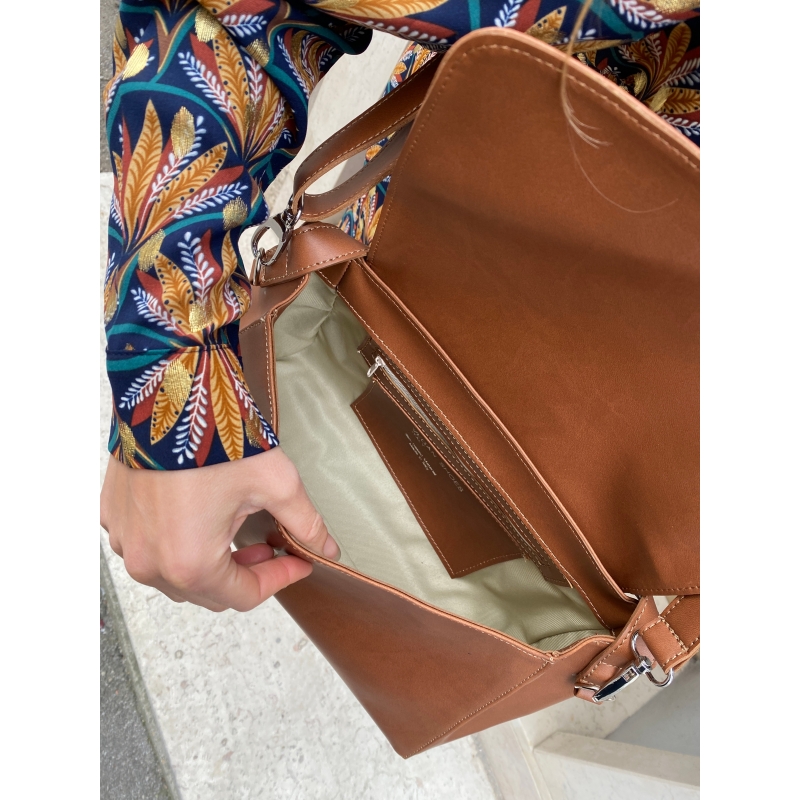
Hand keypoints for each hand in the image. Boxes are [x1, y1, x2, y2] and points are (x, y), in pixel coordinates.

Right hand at [100, 448, 338, 611]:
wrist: (169, 392)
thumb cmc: (219, 440)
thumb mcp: (276, 483)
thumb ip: (304, 524)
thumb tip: (327, 549)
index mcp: (191, 564)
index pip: (245, 596)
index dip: (279, 579)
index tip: (298, 561)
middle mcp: (150, 563)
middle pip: (209, 591)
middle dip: (246, 572)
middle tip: (270, 546)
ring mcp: (125, 541)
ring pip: (175, 575)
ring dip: (210, 561)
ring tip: (235, 529)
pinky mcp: (112, 517)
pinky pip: (148, 547)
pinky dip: (175, 542)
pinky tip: (199, 515)